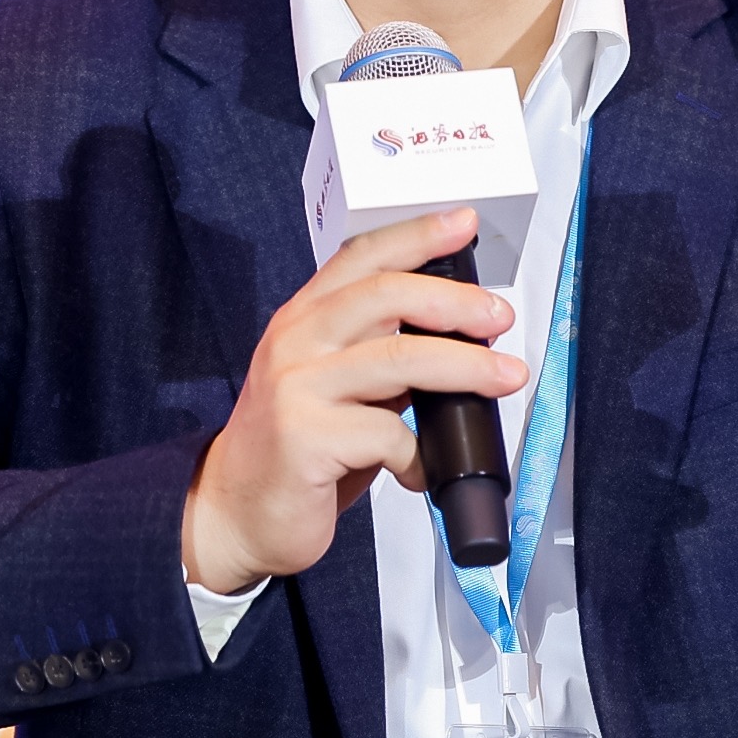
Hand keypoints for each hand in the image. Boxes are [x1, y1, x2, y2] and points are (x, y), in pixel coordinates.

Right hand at [180, 207, 520, 594]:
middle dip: (454, 301)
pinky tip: (421, 471)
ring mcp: (296, 388)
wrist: (233, 513)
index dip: (417, 235)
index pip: (362, 258)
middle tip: (499, 316)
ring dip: (464, 366)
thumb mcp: (329, 385)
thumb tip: (456, 338)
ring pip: (398, 359)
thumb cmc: (294, 450)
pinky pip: (387, 435)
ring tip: (505, 377)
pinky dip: (420, 456)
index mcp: (303, 319)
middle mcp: (295, 342)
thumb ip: (376, 354)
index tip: (464, 223)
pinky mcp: (306, 438)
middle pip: (386, 296)